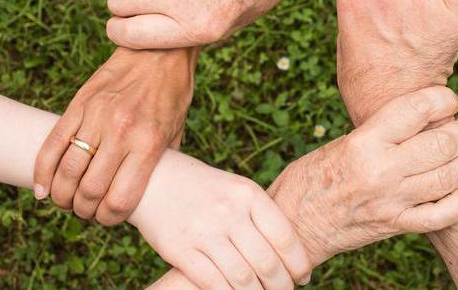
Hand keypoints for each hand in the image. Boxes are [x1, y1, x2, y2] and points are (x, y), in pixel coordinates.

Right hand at [33, 47, 195, 224]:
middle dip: (84, 211)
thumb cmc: (172, 95)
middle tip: (86, 211)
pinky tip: (43, 188)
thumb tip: (146, 194)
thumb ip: (160, 164)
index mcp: (148, 143)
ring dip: (62, 196)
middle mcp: (121, 132)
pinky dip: (42, 171)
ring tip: (67, 201)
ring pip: (67, 171)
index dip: (109, 219)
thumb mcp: (176, 132)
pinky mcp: (79, 103)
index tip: (108, 218)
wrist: (158, 50)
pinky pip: (52, 143)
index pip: (119, 200)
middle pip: (89, 191)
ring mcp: (97, 116)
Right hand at [129, 150, 311, 289]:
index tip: (303, 276)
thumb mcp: (236, 189)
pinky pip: (213, 283)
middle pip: (266, 262)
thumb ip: (260, 215)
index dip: (298, 263)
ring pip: (243, 278)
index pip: (284, 236)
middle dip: (281, 286)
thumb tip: (291, 254)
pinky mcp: (180, 250)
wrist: (154, 179)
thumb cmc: (204, 189)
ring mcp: (203, 231)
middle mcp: (228, 212)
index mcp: (247, 193)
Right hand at [268, 87, 457, 265]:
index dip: (444, 99)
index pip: (418, 109)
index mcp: (364, 142)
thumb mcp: (342, 143)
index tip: (449, 99)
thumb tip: (421, 120)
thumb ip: (380, 133)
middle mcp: (380, 170)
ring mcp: (391, 201)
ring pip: (451, 177)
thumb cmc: (312, 176)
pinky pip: (442, 214)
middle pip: (443, 143)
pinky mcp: (395, 225)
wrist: (294, 222)